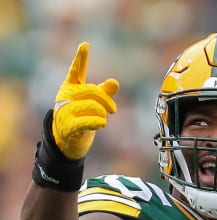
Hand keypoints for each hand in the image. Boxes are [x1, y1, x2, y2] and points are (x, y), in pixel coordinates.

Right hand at [52, 42, 118, 159]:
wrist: (67, 140)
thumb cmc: (81, 117)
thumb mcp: (94, 103)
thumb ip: (104, 92)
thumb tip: (114, 82)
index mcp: (70, 87)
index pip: (76, 70)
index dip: (81, 58)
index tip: (85, 45)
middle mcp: (65, 96)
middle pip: (93, 92)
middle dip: (107, 101)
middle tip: (113, 110)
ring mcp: (64, 111)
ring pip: (94, 108)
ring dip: (103, 115)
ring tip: (101, 120)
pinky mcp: (68, 126)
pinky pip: (90, 121)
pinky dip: (99, 123)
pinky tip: (101, 125)